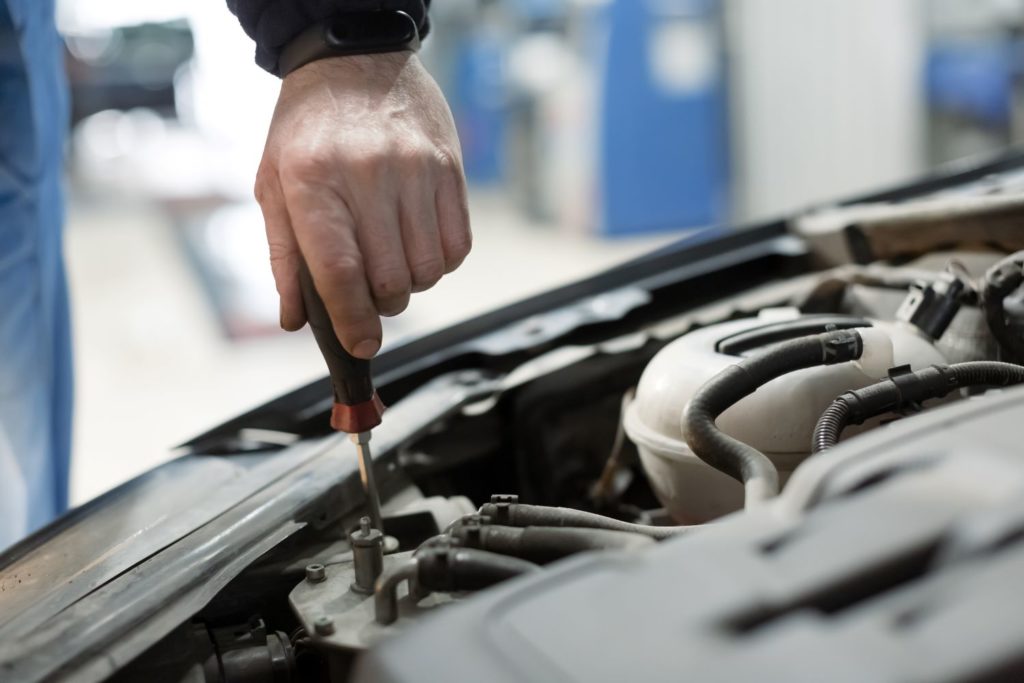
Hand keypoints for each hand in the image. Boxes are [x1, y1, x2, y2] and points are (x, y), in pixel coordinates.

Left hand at [255, 52, 470, 357]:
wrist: (357, 60)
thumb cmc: (309, 129)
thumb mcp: (275, 184)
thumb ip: (286, 256)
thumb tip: (297, 320)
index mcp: (312, 181)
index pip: (339, 270)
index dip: (351, 320)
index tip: (362, 346)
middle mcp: (367, 175)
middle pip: (390, 280)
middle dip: (380, 304)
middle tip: (368, 290)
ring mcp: (415, 171)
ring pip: (428, 270)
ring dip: (411, 283)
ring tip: (392, 258)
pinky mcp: (449, 170)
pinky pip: (458, 246)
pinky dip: (441, 262)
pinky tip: (418, 242)